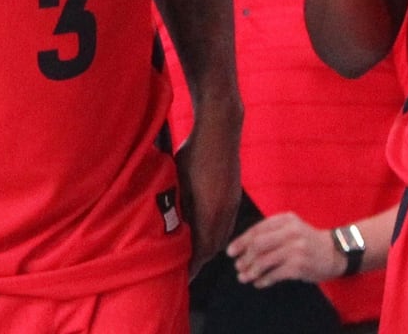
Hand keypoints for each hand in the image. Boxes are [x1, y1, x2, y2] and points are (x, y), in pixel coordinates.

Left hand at [178, 102, 242, 277]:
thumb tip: (173, 229)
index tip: (182, 277)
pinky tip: (204, 230)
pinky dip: (215, 232)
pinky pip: (226, 223)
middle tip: (185, 269)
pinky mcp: (234, 195)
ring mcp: (232, 204)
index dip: (191, 266)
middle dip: (199, 259)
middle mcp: (225, 213)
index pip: (201, 251)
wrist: (221, 130)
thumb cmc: (194, 152)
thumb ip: (178, 208)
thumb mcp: (178, 182)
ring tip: (193, 253)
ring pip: (222, 235)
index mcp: (210, 214)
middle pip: (213, 247)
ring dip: (208, 246)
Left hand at [227, 212, 341, 287]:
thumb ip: (270, 233)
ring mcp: (296, 249)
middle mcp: (290, 232)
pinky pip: (275, 274)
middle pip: (258, 245)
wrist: (335, 252)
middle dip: (245, 257)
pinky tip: (259, 283)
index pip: (257, 229)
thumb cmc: (307, 241)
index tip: (231, 252)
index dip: (241, 241)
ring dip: (251, 271)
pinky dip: (264, 280)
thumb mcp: (291, 228)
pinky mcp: (299, 266)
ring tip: (244, 277)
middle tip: (238, 267)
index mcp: (285, 220)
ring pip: (264, 261)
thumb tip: (242, 247)